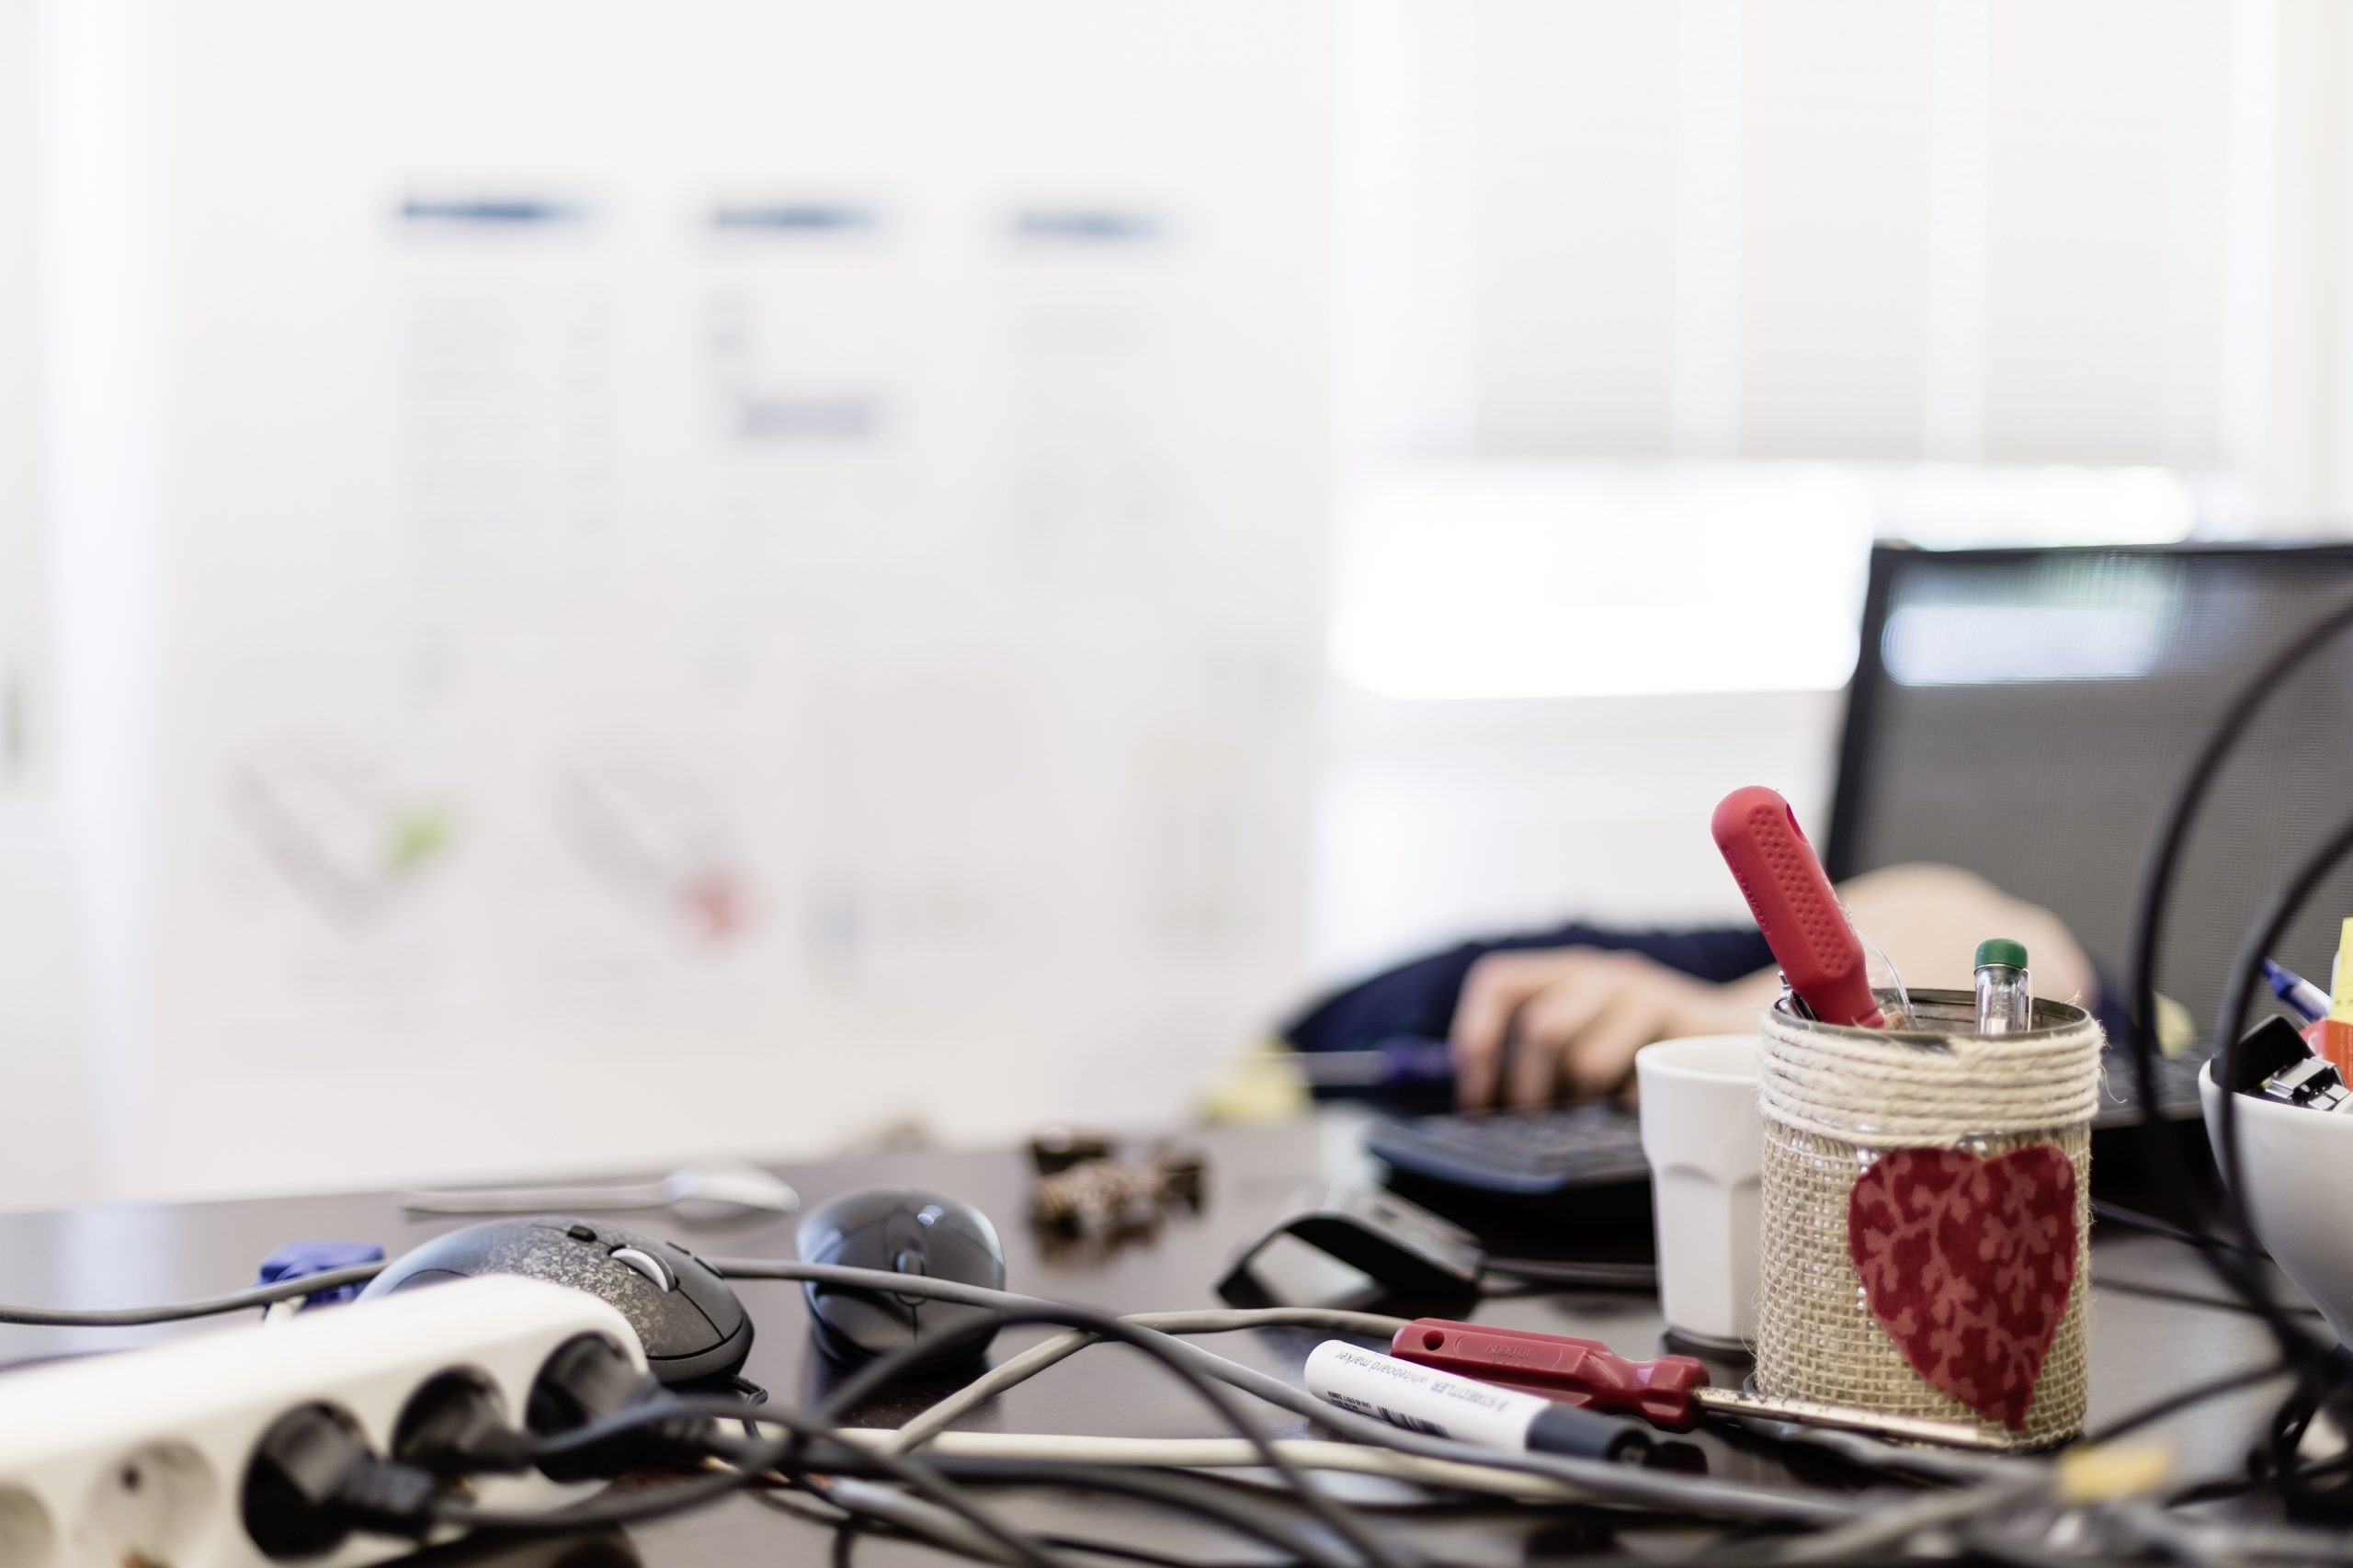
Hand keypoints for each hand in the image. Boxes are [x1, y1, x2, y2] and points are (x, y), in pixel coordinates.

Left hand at [1447, 948, 1763, 1108]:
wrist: (1729, 1036)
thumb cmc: (1637, 1044)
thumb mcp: (1582, 1029)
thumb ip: (1533, 1051)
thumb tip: (1476, 1099)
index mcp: (1563, 971)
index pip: (1498, 983)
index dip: (1476, 1037)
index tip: (1476, 1096)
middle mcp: (1601, 974)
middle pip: (1543, 1029)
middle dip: (1529, 1091)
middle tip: (1532, 1126)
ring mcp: (1648, 997)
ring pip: (1588, 1062)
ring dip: (1580, 1102)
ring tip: (1586, 1115)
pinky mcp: (1688, 1029)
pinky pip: (1641, 1084)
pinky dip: (1629, 1107)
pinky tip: (1634, 1108)